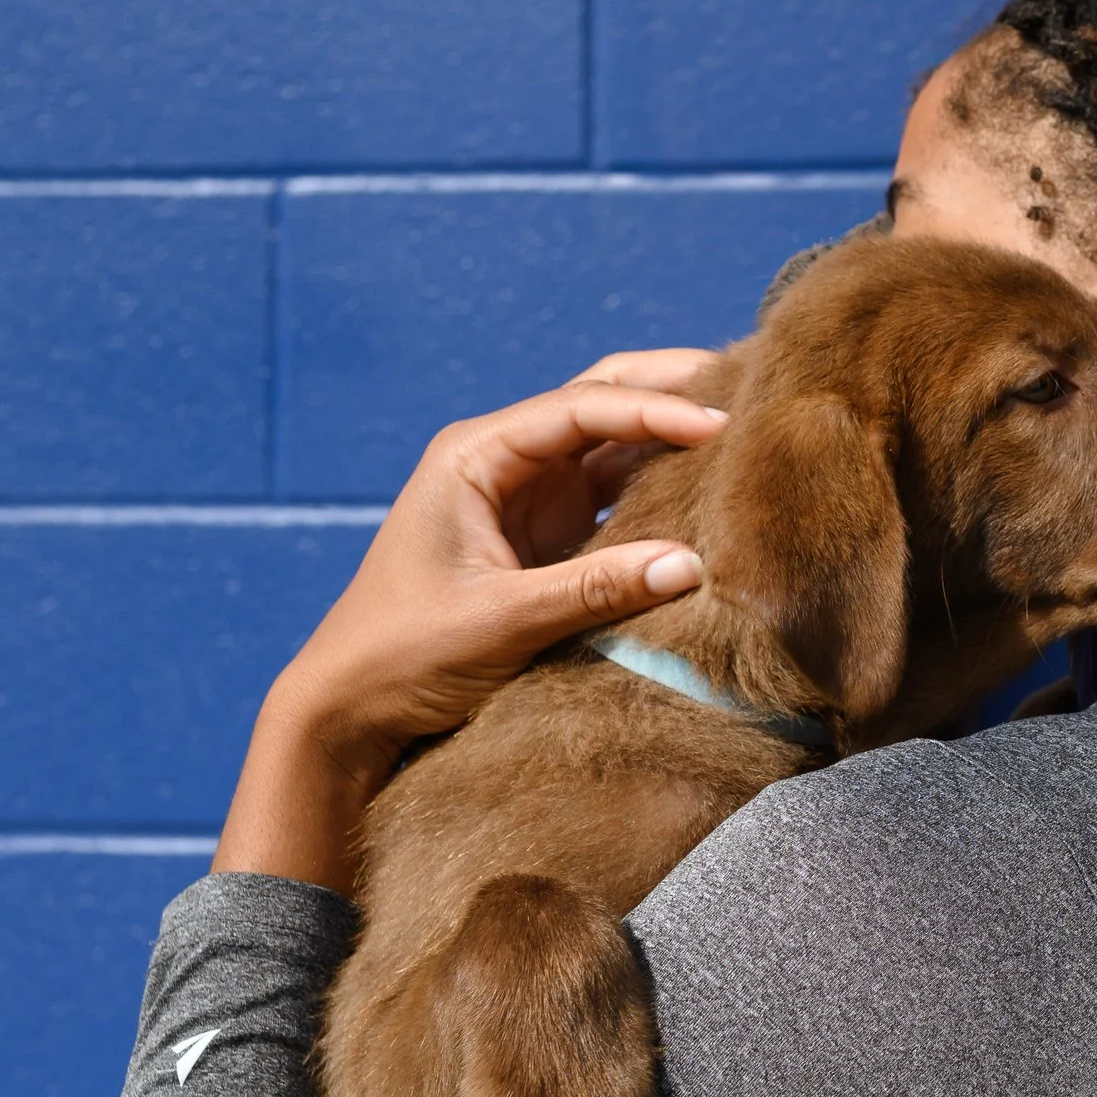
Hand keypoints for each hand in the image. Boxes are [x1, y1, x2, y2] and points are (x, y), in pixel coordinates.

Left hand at [214, 350, 726, 893]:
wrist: (349, 712)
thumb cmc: (402, 655)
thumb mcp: (500, 621)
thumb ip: (595, 590)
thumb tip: (693, 565)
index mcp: (475, 457)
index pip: (580, 408)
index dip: (652, 410)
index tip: (717, 423)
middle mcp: (504, 465)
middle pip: (600, 403)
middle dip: (669, 392)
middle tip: (748, 383)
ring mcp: (528, 503)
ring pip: (614, 451)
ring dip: (672, 443)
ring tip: (746, 432)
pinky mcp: (546, 544)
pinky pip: (615, 504)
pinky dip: (662, 496)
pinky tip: (711, 496)